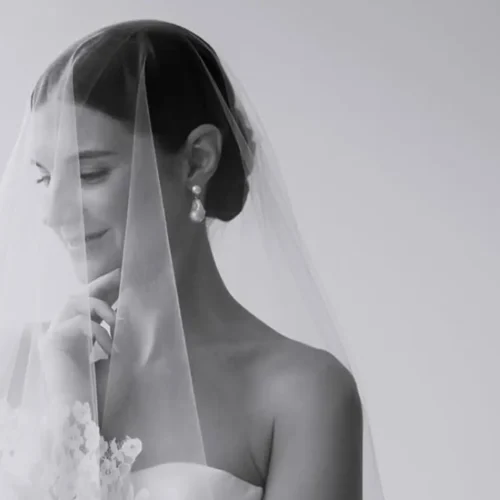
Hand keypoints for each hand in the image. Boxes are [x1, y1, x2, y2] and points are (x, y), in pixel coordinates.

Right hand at [37, 268, 120, 403]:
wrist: (81, 417)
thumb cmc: (99, 389)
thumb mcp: (114, 355)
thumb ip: (118, 334)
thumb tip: (132, 310)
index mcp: (78, 333)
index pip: (90, 302)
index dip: (106, 288)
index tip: (124, 276)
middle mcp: (63, 330)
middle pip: (79, 295)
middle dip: (101, 284)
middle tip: (120, 274)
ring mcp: (55, 335)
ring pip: (75, 302)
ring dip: (100, 307)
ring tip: (117, 322)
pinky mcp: (52, 344)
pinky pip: (77, 323)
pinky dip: (98, 331)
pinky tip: (110, 347)